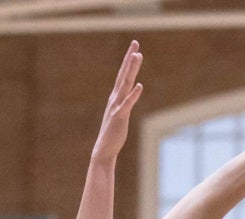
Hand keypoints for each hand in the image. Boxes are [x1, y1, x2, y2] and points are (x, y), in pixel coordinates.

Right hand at [93, 40, 143, 159]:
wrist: (104, 149)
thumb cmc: (113, 133)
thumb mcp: (119, 114)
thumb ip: (124, 103)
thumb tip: (129, 95)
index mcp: (116, 97)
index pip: (122, 75)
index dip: (128, 61)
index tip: (134, 47)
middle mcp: (115, 98)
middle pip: (123, 74)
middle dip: (129, 58)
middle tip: (135, 43)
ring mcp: (117, 106)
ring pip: (125, 84)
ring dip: (131, 70)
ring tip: (138, 56)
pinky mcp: (120, 117)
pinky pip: (127, 104)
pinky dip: (133, 95)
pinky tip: (139, 85)